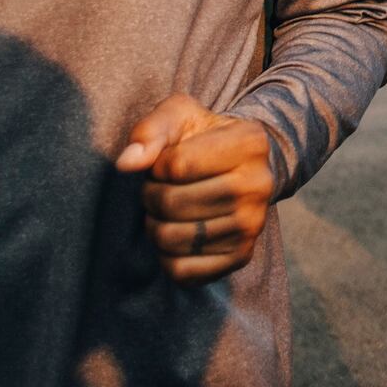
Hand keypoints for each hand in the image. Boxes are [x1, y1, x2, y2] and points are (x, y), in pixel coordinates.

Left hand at [117, 94, 275, 284]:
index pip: (177, 165)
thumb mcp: (180, 116)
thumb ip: (150, 130)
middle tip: (158, 189)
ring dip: (155, 226)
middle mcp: (260, 185)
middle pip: (173, 204)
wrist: (241, 168)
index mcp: (251, 142)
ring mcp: (253, 225)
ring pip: (172, 239)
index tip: (165, 163)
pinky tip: (176, 234)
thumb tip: (127, 163)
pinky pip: (182, 271)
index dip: (157, 166)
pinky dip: (166, 256)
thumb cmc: (202, 138)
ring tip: (166, 211)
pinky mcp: (241, 256)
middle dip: (151, 196)